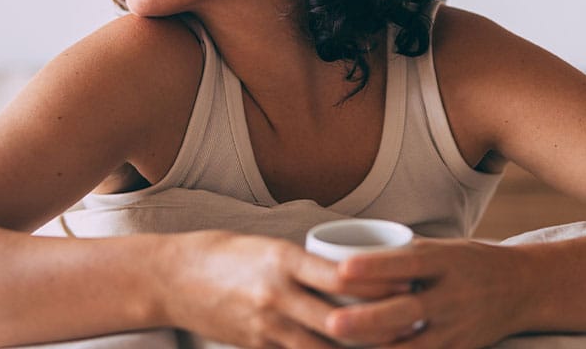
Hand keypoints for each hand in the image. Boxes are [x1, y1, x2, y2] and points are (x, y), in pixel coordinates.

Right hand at [160, 230, 408, 347]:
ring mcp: (266, 326)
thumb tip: (358, 274)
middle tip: (416, 327)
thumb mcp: (269, 247)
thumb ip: (307, 264)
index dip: (381, 286)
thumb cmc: (224, 255)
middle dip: (382, 329)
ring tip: (392, 348)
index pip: (342, 276)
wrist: (170, 278)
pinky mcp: (258, 348)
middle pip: (342, 320)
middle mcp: (277, 295)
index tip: (410, 286)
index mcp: (283, 259)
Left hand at [326, 239, 529, 347]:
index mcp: (446, 261)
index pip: (408, 263)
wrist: (524, 288)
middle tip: (331, 322)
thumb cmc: (468, 263)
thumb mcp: (442, 249)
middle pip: (407, 310)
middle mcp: (453, 295)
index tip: (342, 268)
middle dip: (368, 319)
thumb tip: (347, 254)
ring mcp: (457, 327)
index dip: (375, 266)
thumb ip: (401, 255)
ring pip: (413, 345)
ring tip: (340, 348)